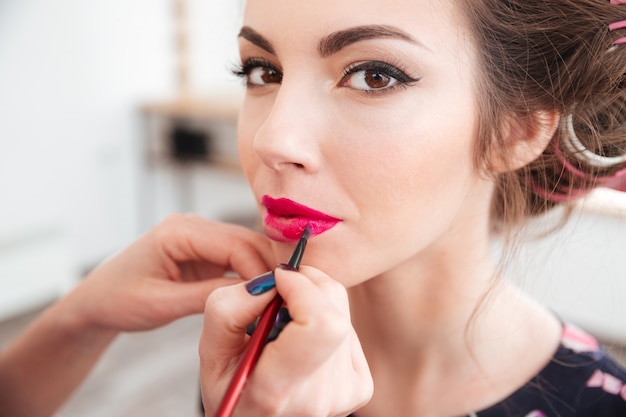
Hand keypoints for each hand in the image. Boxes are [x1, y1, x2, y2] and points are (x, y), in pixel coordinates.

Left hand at [63, 213, 274, 331]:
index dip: (259, 269)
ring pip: (246, 247)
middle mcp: (193, 226)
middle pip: (246, 240)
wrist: (97, 301)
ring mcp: (200, 237)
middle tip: (285, 298)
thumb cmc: (118, 299)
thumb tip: (252, 294)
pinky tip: (260, 294)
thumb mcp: (162, 303)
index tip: (275, 296)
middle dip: (268, 268)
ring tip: (276, 298)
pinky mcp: (204, 251)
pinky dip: (251, 274)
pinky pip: (236, 258)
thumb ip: (208, 297)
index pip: (235, 244)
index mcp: (179, 230)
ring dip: (262, 270)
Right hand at [199, 265, 372, 416]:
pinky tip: (303, 342)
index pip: (321, 322)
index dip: (303, 287)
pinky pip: (349, 329)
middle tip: (279, 294)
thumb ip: (229, 309)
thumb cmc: (233, 393)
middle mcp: (319, 394)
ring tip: (285, 328)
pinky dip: (326, 322)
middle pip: (334, 309)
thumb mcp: (210, 354)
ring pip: (342, 313)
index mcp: (278, 389)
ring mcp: (345, 392)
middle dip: (307, 285)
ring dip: (314, 304)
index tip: (278, 278)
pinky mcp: (361, 387)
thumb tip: (269, 282)